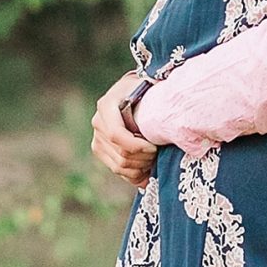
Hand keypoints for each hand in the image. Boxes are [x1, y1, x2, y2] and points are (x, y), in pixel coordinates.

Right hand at [91, 71, 156, 187]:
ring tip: (154, 160)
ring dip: (141, 167)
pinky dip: (135, 175)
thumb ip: (155, 105)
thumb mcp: (149, 91)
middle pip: (120, 153)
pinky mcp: (100, 150)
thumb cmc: (146, 91)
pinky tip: (147, 172)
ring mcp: (97, 138)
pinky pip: (117, 170)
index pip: (115, 134)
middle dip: (143, 159)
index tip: (154, 147)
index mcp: (106, 105)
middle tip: (158, 154)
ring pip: (119, 165)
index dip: (136, 146)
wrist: (133, 92)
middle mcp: (98, 122)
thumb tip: (169, 125)